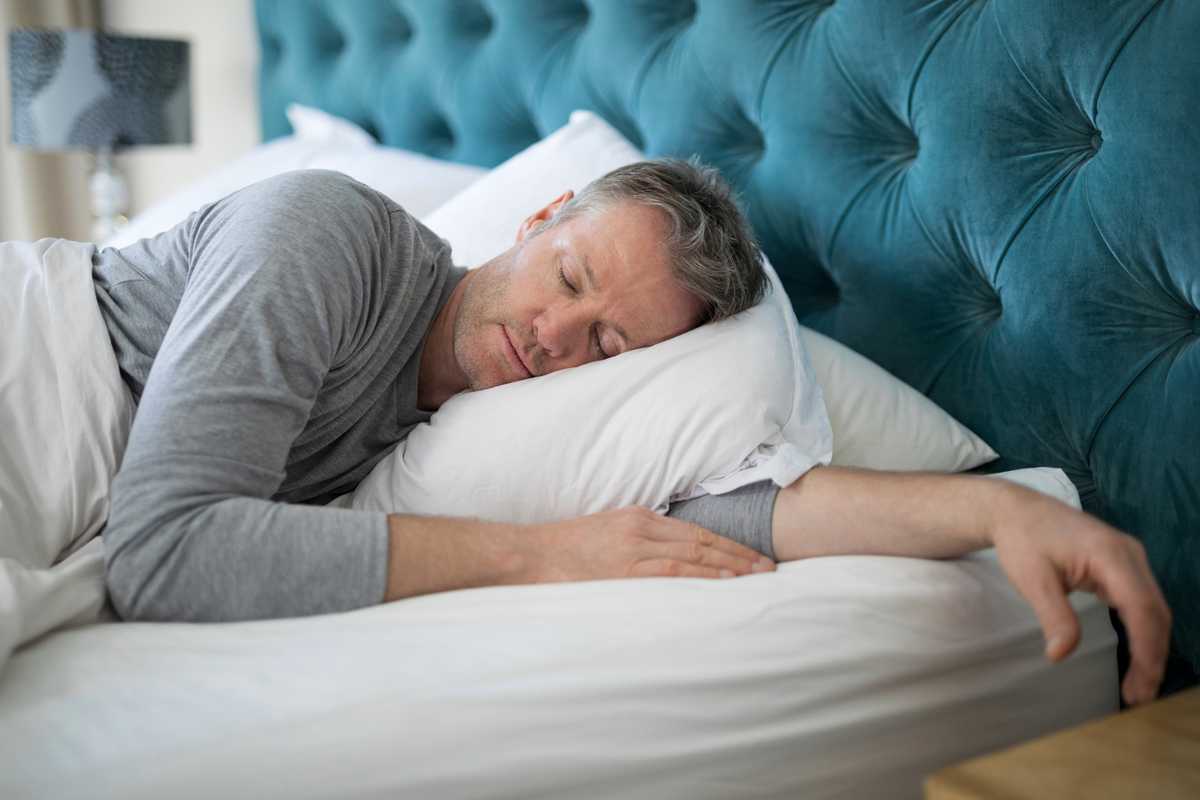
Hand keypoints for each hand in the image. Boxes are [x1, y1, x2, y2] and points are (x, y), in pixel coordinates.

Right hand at [527, 505, 776, 583]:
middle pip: (702, 541)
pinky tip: (724, 582)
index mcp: (638, 517)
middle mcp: (641, 529)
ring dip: (730, 567)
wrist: (529, 555)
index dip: (729, 544)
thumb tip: (668, 555)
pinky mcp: (623, 570)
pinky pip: (672, 572)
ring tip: (758, 578)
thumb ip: (636, 541)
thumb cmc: (563, 550)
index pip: (696, 531)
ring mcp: (633, 549)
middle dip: (740, 555)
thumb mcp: (605, 533)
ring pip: (694, 555)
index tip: (754, 556)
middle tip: (770, 568)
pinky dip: (702, 576)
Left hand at [989, 484, 1171, 705]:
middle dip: (1152, 656)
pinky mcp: (1124, 565)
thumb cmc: (1023, 540)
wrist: (1017, 510)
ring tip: (1140, 685)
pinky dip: (1143, 631)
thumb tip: (1060, 656)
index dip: (1146, 648)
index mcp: (1110, 554)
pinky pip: (1142, 601)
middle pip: (1155, 611)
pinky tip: (1137, 657)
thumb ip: (1053, 616)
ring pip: (1153, 609)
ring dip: (1151, 647)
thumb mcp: (1033, 580)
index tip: (1142, 682)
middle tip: (1141, 696)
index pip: (1141, 607)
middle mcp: (1130, 554)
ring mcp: (1130, 558)